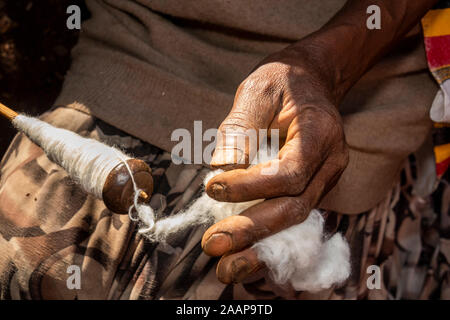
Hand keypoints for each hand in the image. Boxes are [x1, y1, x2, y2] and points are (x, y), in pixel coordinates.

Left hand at [201, 44, 348, 283]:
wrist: (311, 80)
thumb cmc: (283, 81)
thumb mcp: (258, 89)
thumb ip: (240, 127)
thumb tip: (220, 168)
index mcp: (321, 133)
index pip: (288, 173)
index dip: (250, 187)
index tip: (212, 187)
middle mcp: (330, 163)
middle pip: (294, 207)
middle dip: (252, 230)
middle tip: (213, 244)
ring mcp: (324, 179)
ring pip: (295, 221)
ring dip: (259, 247)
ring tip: (225, 267)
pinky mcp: (311, 189)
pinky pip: (291, 219)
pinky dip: (266, 239)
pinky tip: (242, 256)